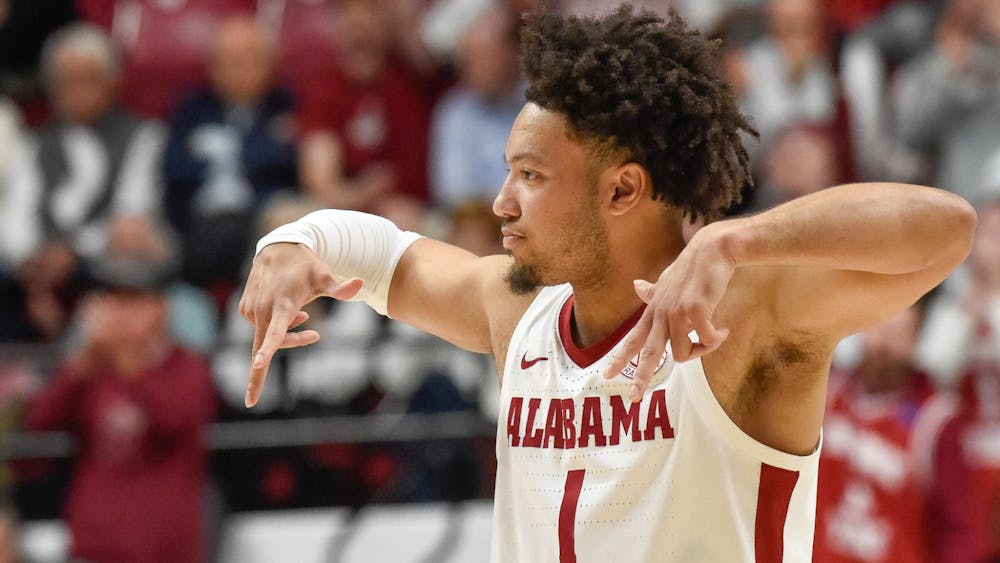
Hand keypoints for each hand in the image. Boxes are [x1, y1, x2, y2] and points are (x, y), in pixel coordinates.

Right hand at [239, 243, 363, 406]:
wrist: (278, 249)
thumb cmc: (305, 266)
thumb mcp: (325, 275)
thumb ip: (340, 287)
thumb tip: (360, 283)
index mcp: (282, 304)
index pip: (274, 332)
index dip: (267, 350)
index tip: (257, 364)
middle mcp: (263, 308)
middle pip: (272, 343)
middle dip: (292, 344)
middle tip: (315, 335)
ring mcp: (251, 310)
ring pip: (267, 336)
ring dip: (287, 331)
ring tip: (304, 315)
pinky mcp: (244, 309)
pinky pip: (260, 327)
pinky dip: (274, 324)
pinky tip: (285, 310)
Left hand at [603, 225, 733, 400]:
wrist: (712, 249)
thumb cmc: (692, 267)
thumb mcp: (667, 280)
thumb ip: (653, 291)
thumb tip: (636, 286)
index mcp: (654, 311)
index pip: (632, 338)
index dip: (618, 358)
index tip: (604, 375)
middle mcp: (661, 314)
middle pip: (648, 353)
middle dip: (639, 376)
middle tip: (632, 397)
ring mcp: (677, 312)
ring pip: (683, 352)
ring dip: (702, 350)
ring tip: (715, 336)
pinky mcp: (696, 309)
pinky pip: (706, 340)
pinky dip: (716, 340)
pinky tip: (724, 330)